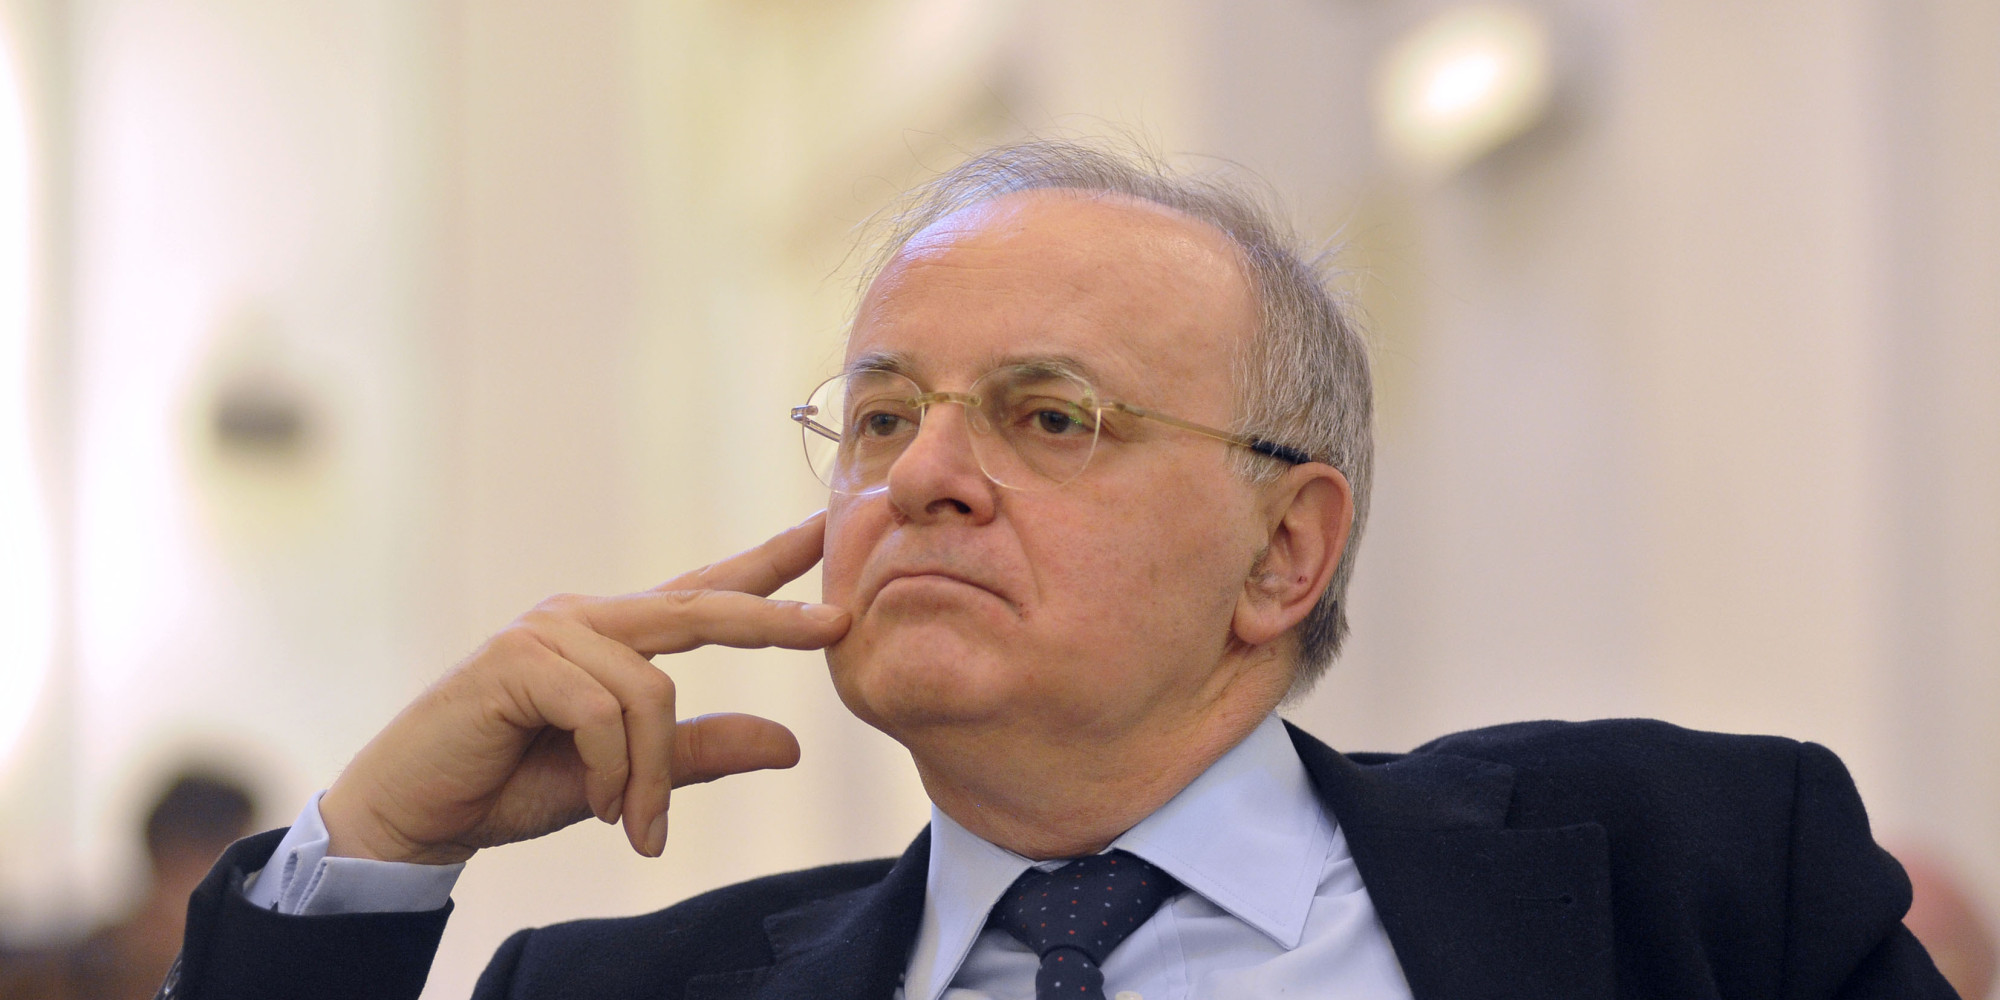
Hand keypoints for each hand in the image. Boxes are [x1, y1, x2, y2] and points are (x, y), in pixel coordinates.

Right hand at [318, 512, 848, 863]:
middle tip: (835, 627)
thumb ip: (700, 753)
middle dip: (770, 619)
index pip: (703, 590)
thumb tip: (791, 743)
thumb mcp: (628, 777)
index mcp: (614, 636)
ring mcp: (549, 633)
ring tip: (638, 826)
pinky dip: (615, 770)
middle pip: (698, 608)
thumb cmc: (513, 784)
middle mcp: (585, 618)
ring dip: (652, 773)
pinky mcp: (516, 662)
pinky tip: (601, 806)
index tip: (824, 529)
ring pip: (652, 689)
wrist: (414, 816)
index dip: (766, 562)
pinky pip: (605, 711)